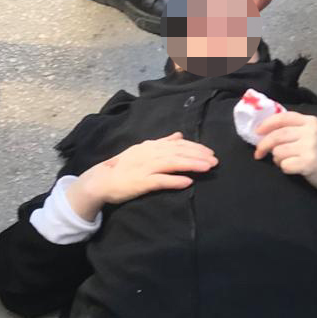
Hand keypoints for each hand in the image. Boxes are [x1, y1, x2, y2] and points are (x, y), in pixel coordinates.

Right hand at [73, 133, 216, 213]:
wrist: (101, 180)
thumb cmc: (123, 167)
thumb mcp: (142, 150)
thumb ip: (162, 143)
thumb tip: (179, 135)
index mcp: (150, 146)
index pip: (177, 144)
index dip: (195, 147)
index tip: (210, 152)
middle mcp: (149, 154)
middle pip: (178, 152)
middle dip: (198, 155)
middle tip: (215, 160)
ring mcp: (145, 167)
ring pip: (172, 163)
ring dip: (192, 165)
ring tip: (208, 168)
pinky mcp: (141, 182)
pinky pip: (160, 181)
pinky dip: (175, 180)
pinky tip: (188, 182)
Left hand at [254, 111, 316, 197]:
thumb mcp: (313, 134)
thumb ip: (294, 129)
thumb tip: (265, 132)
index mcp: (310, 121)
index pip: (283, 117)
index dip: (266, 124)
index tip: (257, 132)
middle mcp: (310, 132)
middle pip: (277, 135)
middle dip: (263, 145)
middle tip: (258, 153)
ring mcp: (310, 147)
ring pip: (278, 152)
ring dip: (278, 159)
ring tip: (287, 161)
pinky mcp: (309, 163)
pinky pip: (284, 165)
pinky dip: (285, 169)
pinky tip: (294, 168)